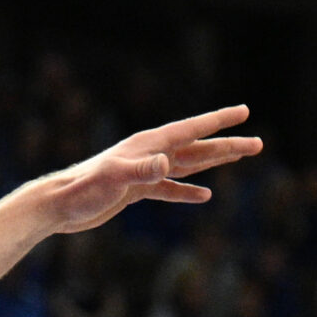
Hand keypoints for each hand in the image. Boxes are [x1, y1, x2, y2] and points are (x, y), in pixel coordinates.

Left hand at [37, 105, 259, 234]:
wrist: (58, 205)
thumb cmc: (82, 189)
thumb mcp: (114, 179)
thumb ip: (142, 170)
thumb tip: (167, 163)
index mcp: (149, 145)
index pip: (191, 129)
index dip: (218, 121)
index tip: (244, 111)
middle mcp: (150, 153)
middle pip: (197, 146)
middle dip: (228, 144)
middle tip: (259, 144)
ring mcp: (145, 171)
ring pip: (188, 164)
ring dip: (214, 161)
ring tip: (239, 157)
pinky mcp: (136, 190)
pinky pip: (170, 189)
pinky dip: (187, 191)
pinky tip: (204, 195)